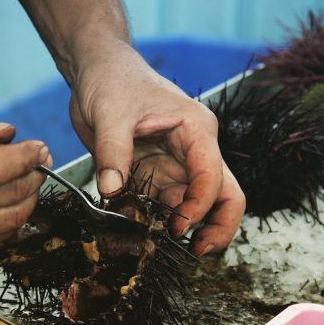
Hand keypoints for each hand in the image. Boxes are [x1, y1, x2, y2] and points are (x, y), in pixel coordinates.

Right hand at [0, 106, 50, 257]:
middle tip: (38, 162)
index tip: (39, 149)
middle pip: (10, 195)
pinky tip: (8, 202)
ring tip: (27, 181)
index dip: (28, 158)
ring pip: (11, 220)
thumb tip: (9, 133)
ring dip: (29, 199)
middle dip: (34, 176)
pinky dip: (12, 219)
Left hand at [68, 41, 244, 255]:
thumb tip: (113, 192)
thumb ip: (113, 153)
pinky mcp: (158, 174)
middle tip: (196, 252)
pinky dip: (161, 221)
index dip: (200, 207)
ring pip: (199, 205)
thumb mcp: (110, 114)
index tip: (177, 227)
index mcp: (196, 130)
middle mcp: (195, 151)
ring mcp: (177, 165)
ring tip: (165, 247)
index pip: (213, 176)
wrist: (98, 71)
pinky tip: (146, 233)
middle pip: (225, 195)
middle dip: (218, 227)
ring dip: (188, 228)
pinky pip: (168, 204)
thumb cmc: (112, 81)